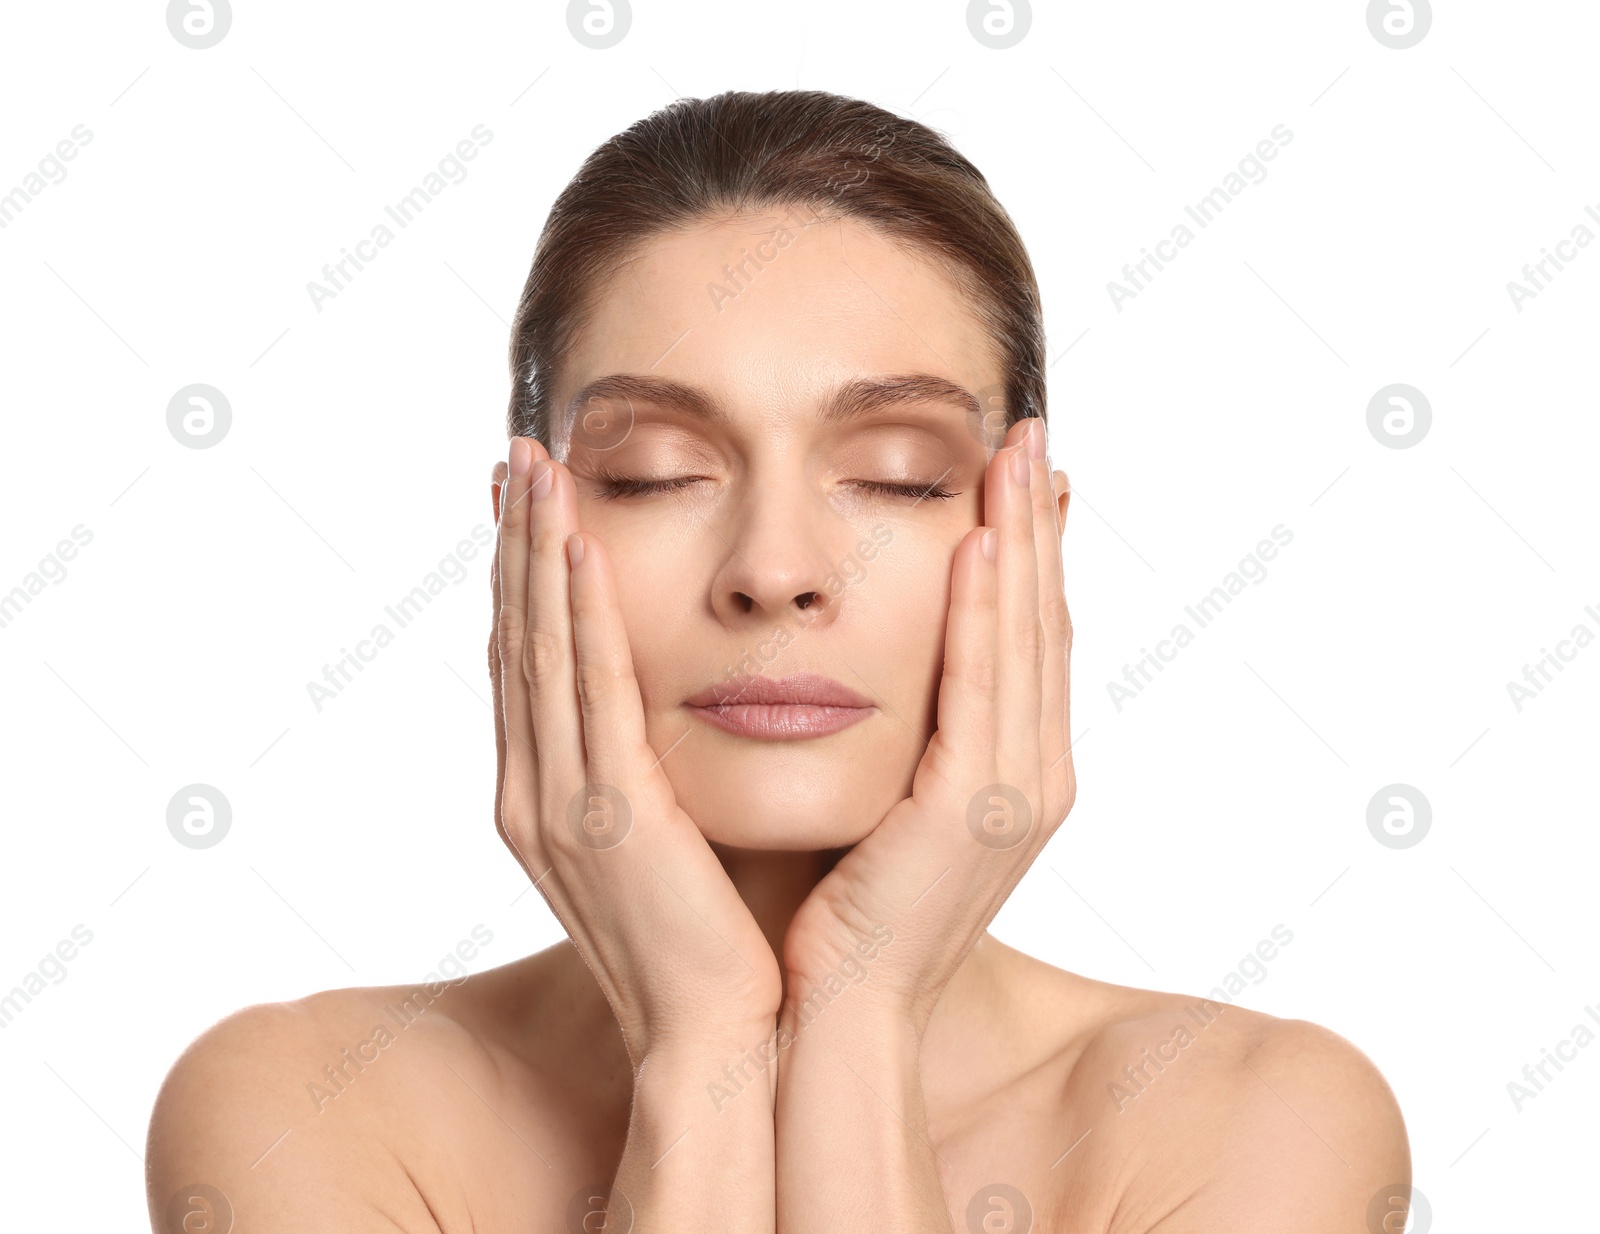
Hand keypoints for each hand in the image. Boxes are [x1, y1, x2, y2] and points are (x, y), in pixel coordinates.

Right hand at [489, 437, 781, 1060]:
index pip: (527, 662)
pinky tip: (583, 550)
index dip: (520, 577)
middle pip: (517, 640)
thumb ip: (654, 759)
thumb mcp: (669, 831)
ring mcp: (561, 806)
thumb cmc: (714, 934)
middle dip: (515, 543)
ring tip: (538, 469)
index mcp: (546, 796)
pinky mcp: (609, 818)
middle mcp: (534, 792)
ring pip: (540, 652)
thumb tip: (681, 691)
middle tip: (517, 453)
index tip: (527, 502)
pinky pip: (591, 695)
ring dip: (538, 555)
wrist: (718, 1035)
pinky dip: (580, 617)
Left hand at [781, 417, 1074, 1036]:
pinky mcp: (976, 810)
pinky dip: (983, 611)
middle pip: (1040, 621)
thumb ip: (903, 726)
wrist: (835, 1012)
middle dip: (1036, 523)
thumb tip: (874, 655)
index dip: (1030, 552)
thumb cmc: (840, 908)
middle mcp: (1034, 774)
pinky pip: (981, 687)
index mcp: (1014, 772)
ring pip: (1023, 639)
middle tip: (1029, 434)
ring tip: (1013, 453)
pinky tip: (976, 542)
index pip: (1026, 637)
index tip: (1016, 474)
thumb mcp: (885, 796)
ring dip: (1020, 541)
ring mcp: (1016, 794)